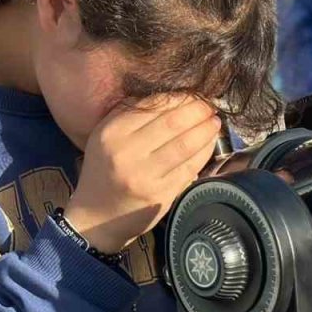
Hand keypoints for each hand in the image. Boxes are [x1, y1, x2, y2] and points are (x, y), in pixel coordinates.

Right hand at [67, 95, 219, 253]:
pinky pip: (189, 168)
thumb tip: (171, 97)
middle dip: (197, 111)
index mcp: (112, 133)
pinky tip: (209, 143)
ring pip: (185, 145)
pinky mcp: (161, 195)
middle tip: (210, 106)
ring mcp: (146, 176)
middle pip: (173, 123)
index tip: (194, 95)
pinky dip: (203, 153)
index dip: (180, 98)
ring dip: (205, 131)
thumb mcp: (105, 136)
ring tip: (214, 122)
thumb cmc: (104, 170)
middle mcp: (127, 153)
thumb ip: (130, 114)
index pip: (153, 106)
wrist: (96, 216)